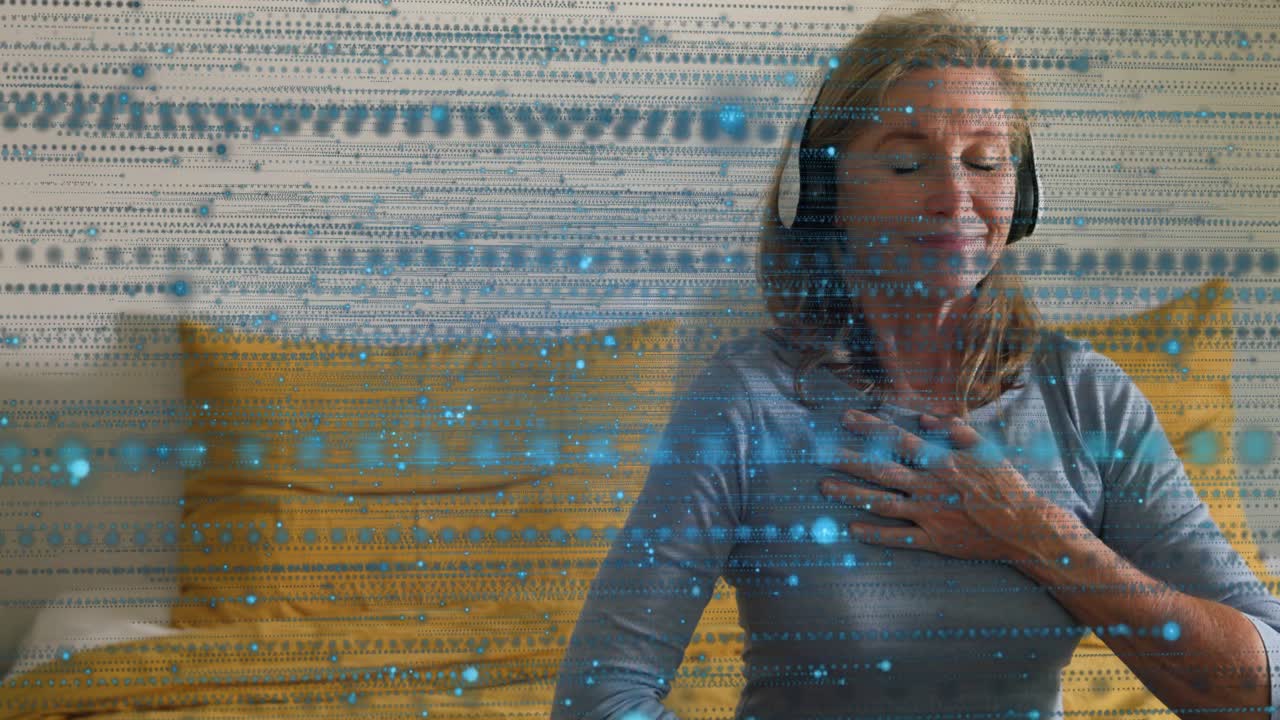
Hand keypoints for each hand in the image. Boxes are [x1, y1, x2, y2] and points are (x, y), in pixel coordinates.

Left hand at [817, 408, 1068, 563]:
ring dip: (852, 495)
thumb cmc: (1006, 485)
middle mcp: (931, 487)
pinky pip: (900, 537)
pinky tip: (852, 528)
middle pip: (882, 471)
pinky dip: (875, 534)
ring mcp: (931, 515)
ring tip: (826, 487)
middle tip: (821, 453)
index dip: (871, 428)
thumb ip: (956, 429)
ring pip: (883, 503)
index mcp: (943, 462)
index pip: (899, 440)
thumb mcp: (986, 449)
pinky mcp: (935, 540)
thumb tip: (927, 417)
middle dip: (849, 460)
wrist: (1025, 527)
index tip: (846, 418)